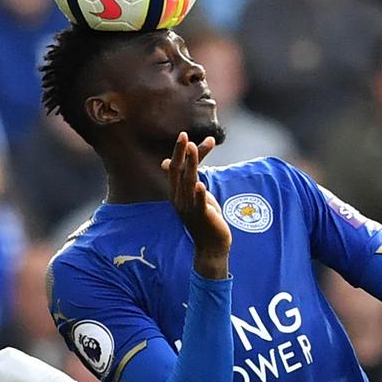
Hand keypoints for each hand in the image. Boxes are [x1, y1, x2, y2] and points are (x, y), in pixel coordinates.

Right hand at [161, 132, 230, 276]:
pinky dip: (199, 195)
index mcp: (177, 193)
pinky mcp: (201, 217)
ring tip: (192, 148)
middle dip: (180, 153)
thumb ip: (189, 179)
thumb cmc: (204, 219)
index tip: (184, 135)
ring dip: (191, 165)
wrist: (211, 246)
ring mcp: (189, 208)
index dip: (180, 152)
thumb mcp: (194, 196)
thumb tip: (170, 164)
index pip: (176, 168)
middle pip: (178, 172)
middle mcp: (180, 199)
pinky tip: (200, 185)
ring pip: (188, 183)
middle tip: (183, 135)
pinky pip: (198, 204)